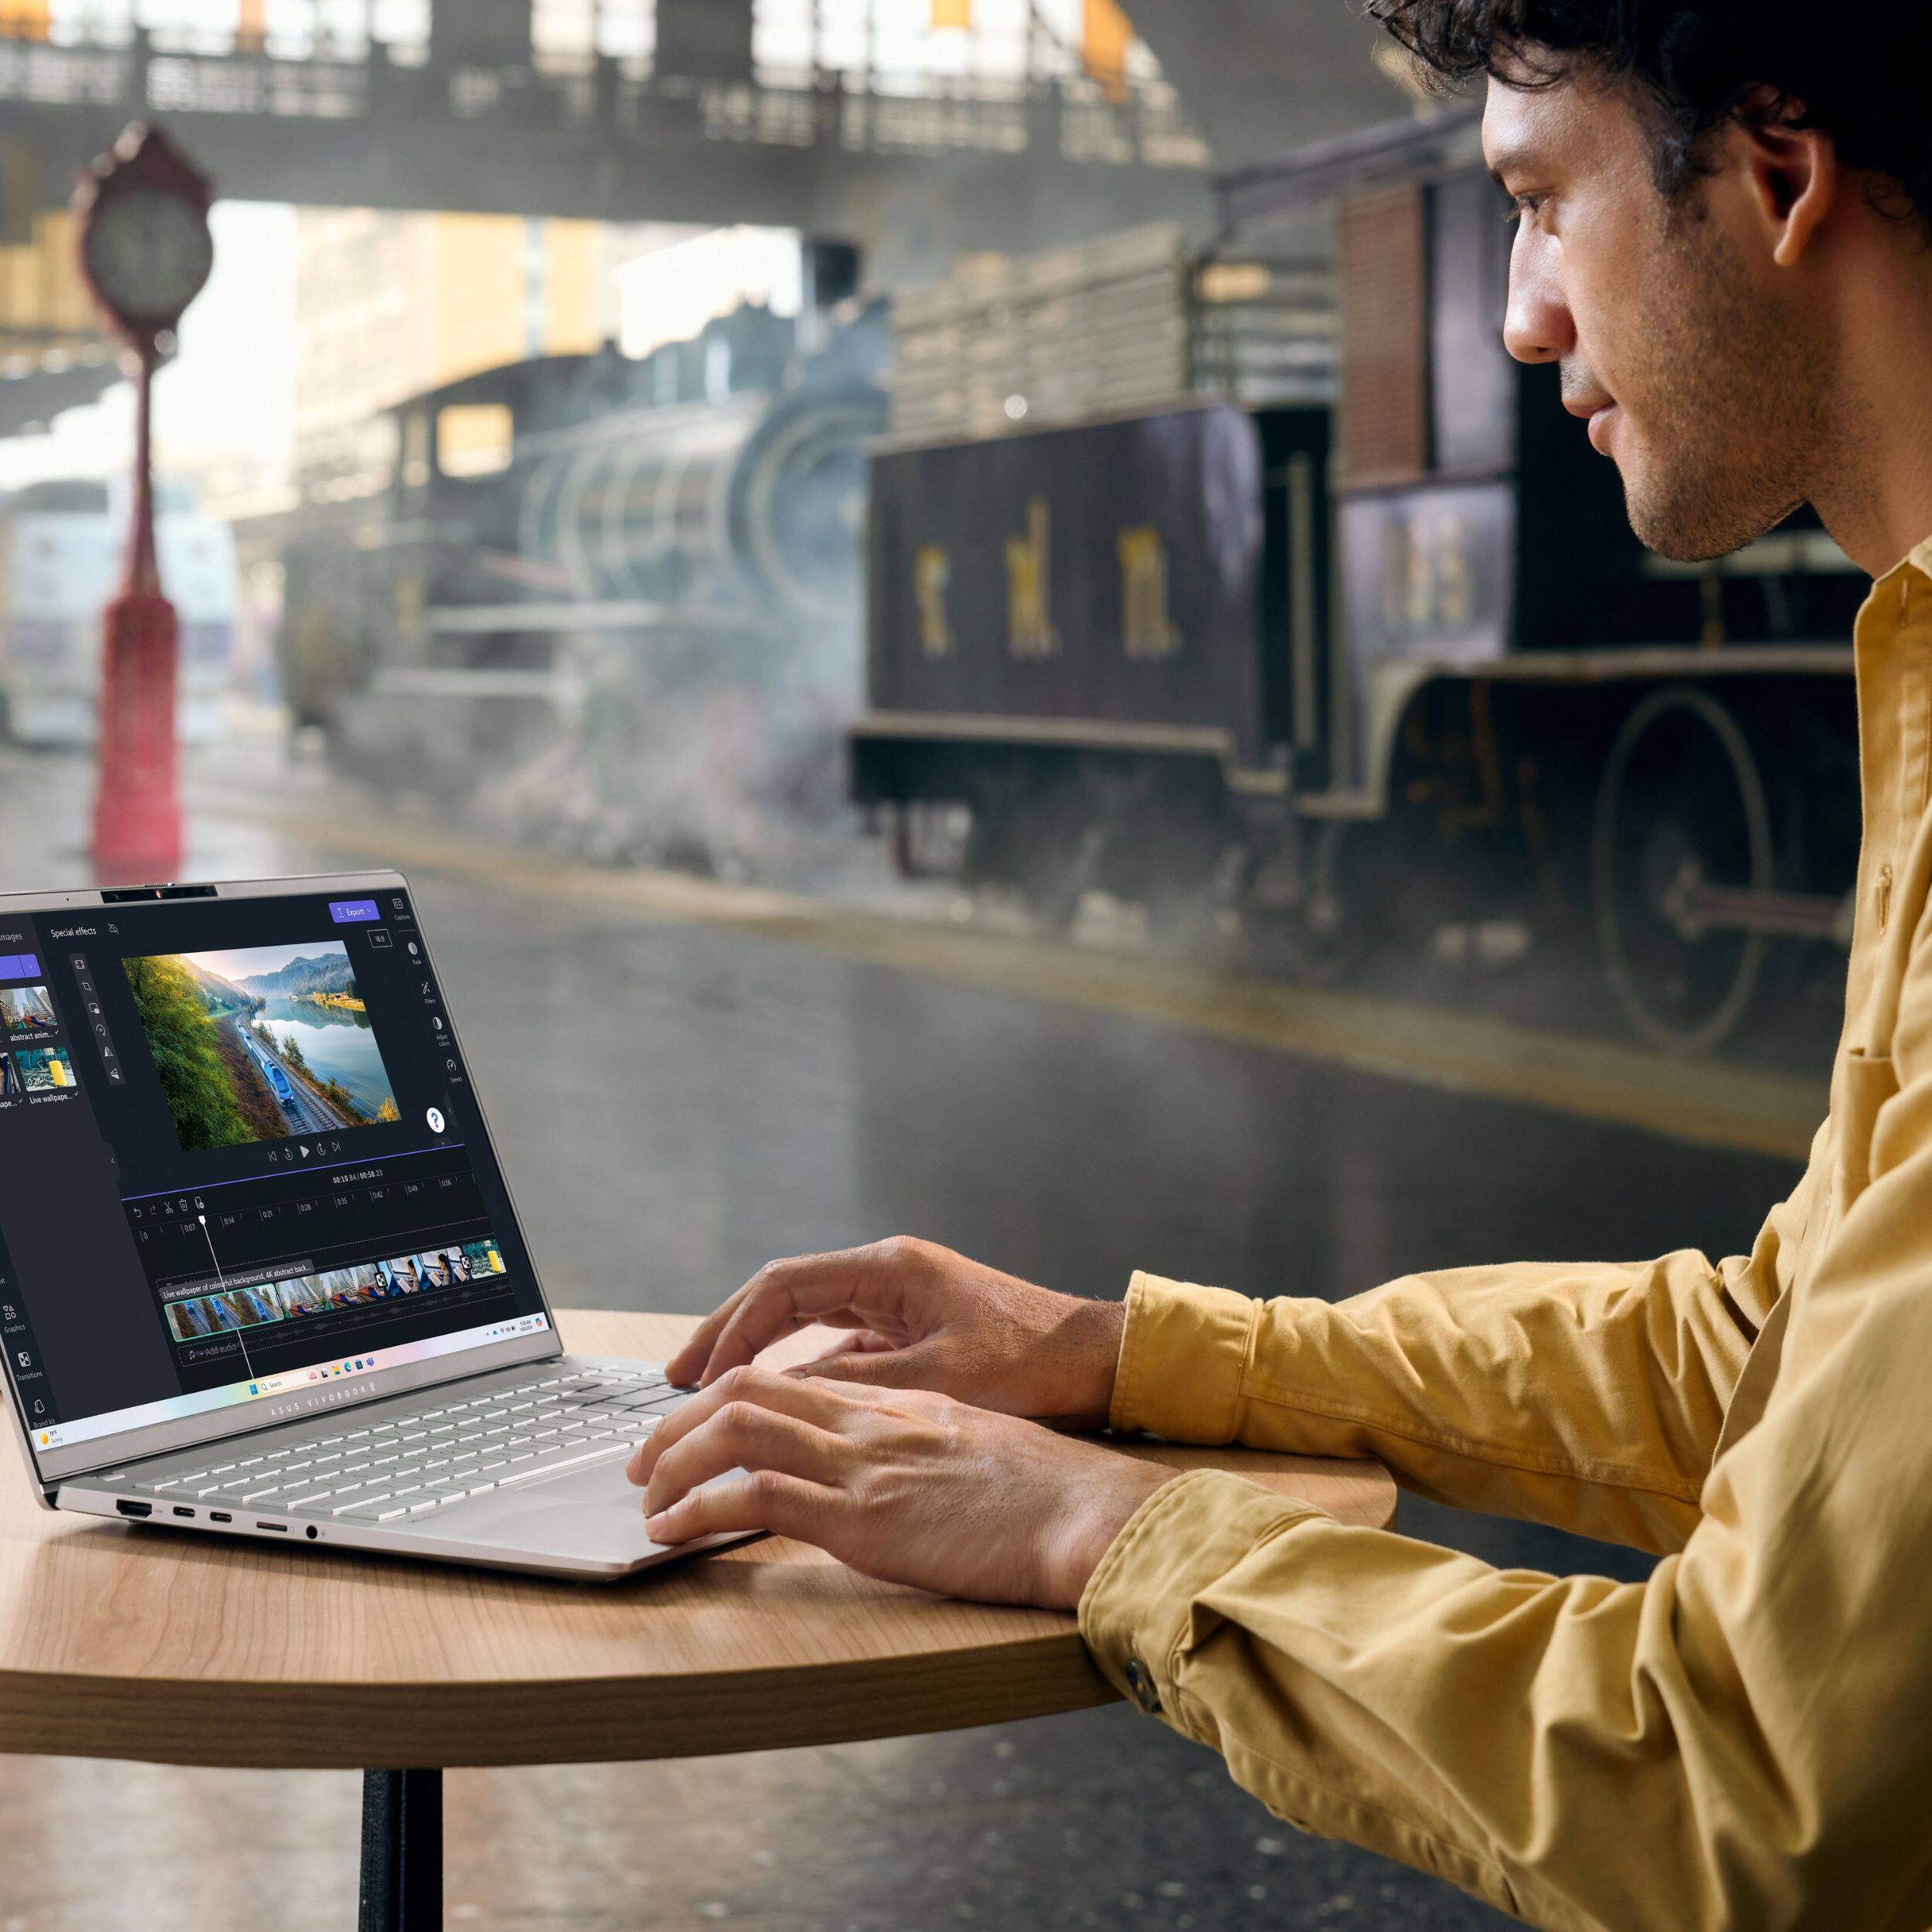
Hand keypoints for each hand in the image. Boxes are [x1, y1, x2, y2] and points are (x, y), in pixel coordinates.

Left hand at [627, 1365, 1172, 1608]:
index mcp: (895, 1401)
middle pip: (747, 1389)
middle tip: (644, 1458)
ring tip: (644, 1495)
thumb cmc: (1045, 1492)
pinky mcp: (862, 1517)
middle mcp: (869, 1420)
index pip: (789, 1378)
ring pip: (736, 1429)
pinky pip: (756, 1496)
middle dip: (680, 1420)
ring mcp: (862, 1463)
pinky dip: (699, 1508)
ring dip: (673, 1460)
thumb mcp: (972, 1447)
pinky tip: (673, 1530)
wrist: (1085, 1512)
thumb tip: (888, 1471)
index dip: (727, 1396)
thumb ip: (920, 1446)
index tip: (693, 1426)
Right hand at [665, 1237, 1125, 1426]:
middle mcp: (887, 1272)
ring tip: (710, 1392)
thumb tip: (775, 1396)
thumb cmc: (1031, 1364)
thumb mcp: (937, 1380)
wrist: (1098, 1360)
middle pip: (783, 1296)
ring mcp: (899, 1297)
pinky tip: (777, 1401)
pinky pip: (838, 1339)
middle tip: (676, 1381)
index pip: (782, 1287)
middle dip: (727, 1336)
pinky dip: (801, 1365)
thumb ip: (855, 1384)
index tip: (686, 1371)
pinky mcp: (912, 1325)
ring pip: (807, 1318)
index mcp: (889, 1269)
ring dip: (760, 1352)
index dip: (727, 1328)